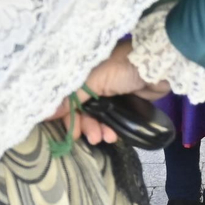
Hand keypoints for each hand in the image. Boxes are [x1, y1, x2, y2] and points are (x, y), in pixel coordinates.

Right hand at [47, 41, 171, 142]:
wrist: (158, 66)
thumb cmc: (124, 67)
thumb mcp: (96, 80)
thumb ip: (72, 97)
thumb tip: (45, 113)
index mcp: (85, 73)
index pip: (69, 97)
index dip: (68, 115)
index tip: (71, 132)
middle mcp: (95, 82)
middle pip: (83, 109)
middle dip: (86, 125)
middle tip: (92, 138)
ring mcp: (110, 92)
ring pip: (97, 116)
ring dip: (99, 129)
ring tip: (106, 138)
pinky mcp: (124, 101)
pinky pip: (112, 118)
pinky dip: (111, 128)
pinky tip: (114, 135)